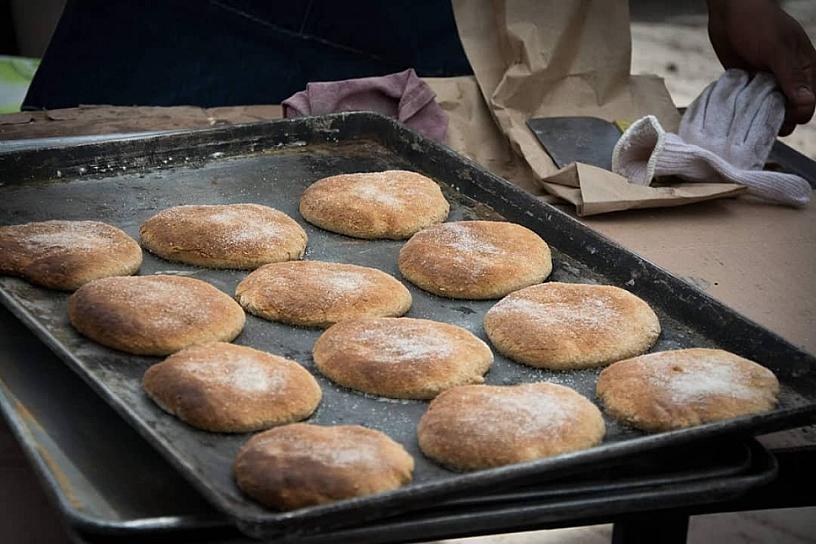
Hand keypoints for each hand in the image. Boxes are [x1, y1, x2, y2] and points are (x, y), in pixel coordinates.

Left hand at [707, 0, 815, 134]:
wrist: (729, 12)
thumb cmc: (758, 24)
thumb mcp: (776, 50)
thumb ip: (792, 78)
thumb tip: (807, 104)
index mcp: (805, 70)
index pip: (807, 106)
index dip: (793, 115)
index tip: (775, 115)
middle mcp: (788, 78)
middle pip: (787, 112)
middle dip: (774, 118)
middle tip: (756, 116)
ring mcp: (768, 81)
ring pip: (767, 109)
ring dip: (756, 114)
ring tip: (745, 109)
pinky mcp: (749, 82)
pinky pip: (749, 102)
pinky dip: (744, 106)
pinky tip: (736, 104)